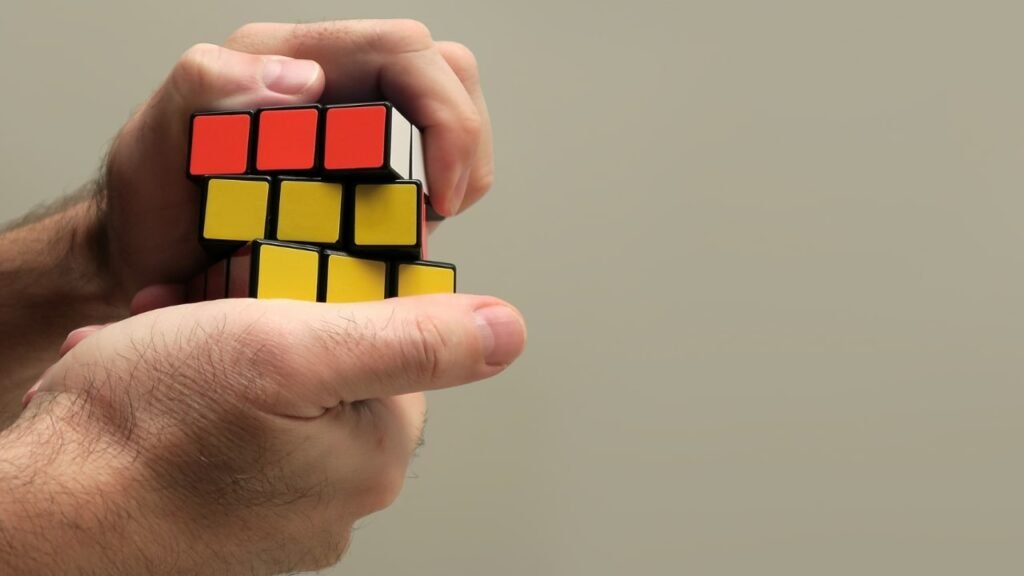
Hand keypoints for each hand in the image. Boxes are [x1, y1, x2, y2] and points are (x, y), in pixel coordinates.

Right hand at [6, 294, 523, 574]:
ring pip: (277, 394)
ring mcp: (283, 513)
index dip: (338, 291)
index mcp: (372, 456)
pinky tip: (161, 383)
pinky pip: (238, 433)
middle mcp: (339, 498)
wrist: (43, 509)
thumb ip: (410, 340)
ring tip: (172, 344)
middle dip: (273, 321)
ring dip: (228, 353)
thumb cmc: (151, 427)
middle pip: (333, 367)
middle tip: (211, 310)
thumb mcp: (293, 349)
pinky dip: (204, 398)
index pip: (394, 343)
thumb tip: (507, 330)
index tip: (281, 276)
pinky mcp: (233, 517)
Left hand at [99, 19, 491, 300]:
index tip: (438, 193)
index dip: (445, 116)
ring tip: (421, 225)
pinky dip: (439, 199)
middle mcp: (335, 84)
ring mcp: (358, 125)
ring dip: (457, 174)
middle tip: (441, 210)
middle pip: (447, 74)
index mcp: (291, 60)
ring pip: (452, 118)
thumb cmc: (153, 205)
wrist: (151, 261)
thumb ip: (205, 85)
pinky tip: (407, 232)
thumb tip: (305, 78)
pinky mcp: (369, 167)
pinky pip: (433, 167)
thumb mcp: (153, 144)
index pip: (404, 51)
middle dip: (464, 144)